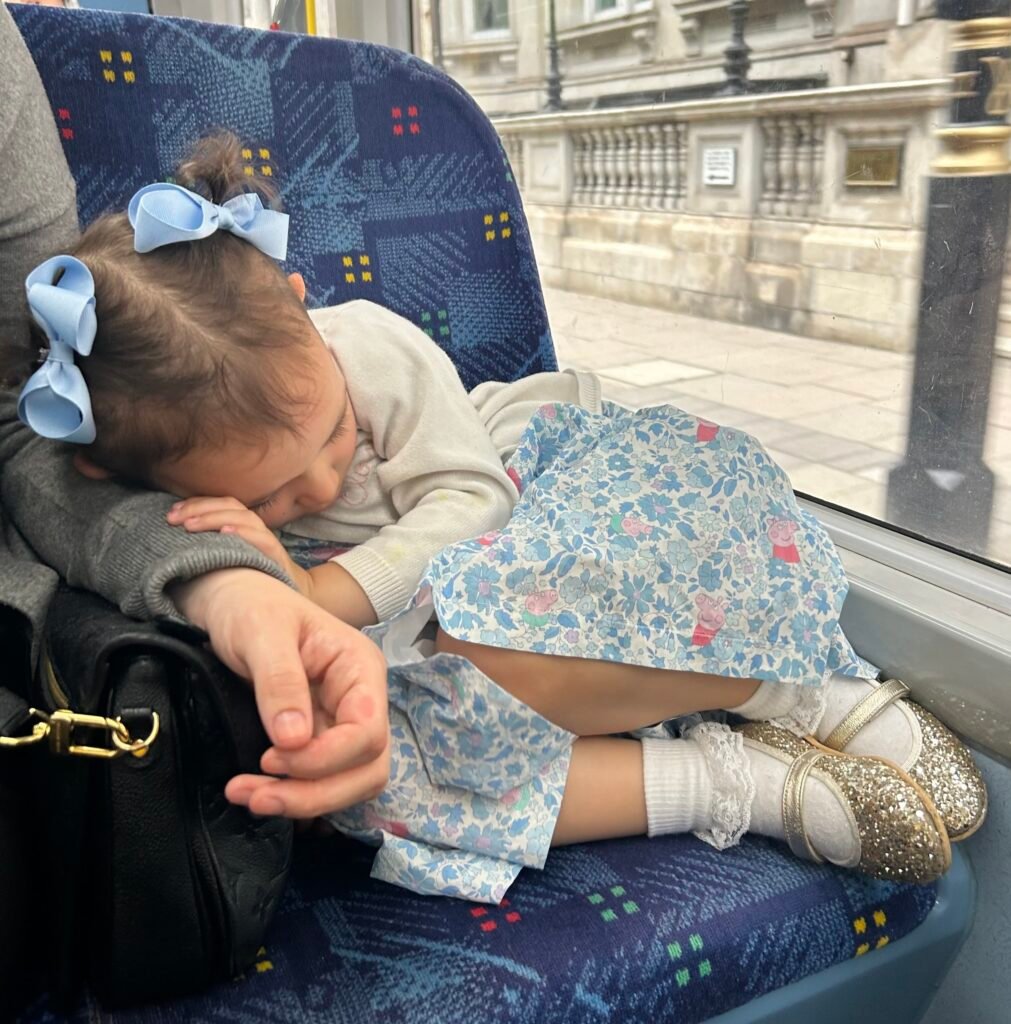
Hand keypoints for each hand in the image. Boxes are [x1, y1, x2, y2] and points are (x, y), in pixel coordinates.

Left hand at [167, 497, 311, 595]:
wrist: (289, 592)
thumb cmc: (253, 575)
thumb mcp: (229, 557)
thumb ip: (211, 545)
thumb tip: (176, 542)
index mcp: (242, 525)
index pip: (220, 504)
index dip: (196, 504)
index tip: (171, 513)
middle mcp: (255, 527)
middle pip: (229, 506)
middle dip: (199, 508)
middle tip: (173, 518)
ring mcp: (267, 540)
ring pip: (244, 517)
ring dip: (215, 518)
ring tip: (191, 525)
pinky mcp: (277, 555)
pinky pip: (262, 539)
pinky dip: (243, 533)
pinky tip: (225, 533)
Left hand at [172, 569, 390, 817]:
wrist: (228, 602)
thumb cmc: (251, 606)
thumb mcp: (262, 631)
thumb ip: (280, 681)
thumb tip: (293, 740)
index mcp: (360, 669)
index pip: (367, 732)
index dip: (325, 758)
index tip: (270, 757)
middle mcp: (360, 701)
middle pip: (368, 768)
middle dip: (316, 792)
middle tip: (256, 797)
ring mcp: (340, 723)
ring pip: (349, 784)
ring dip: (304, 801)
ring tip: (247, 796)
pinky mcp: (316, 741)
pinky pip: (320, 782)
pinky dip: (291, 795)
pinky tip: (254, 792)